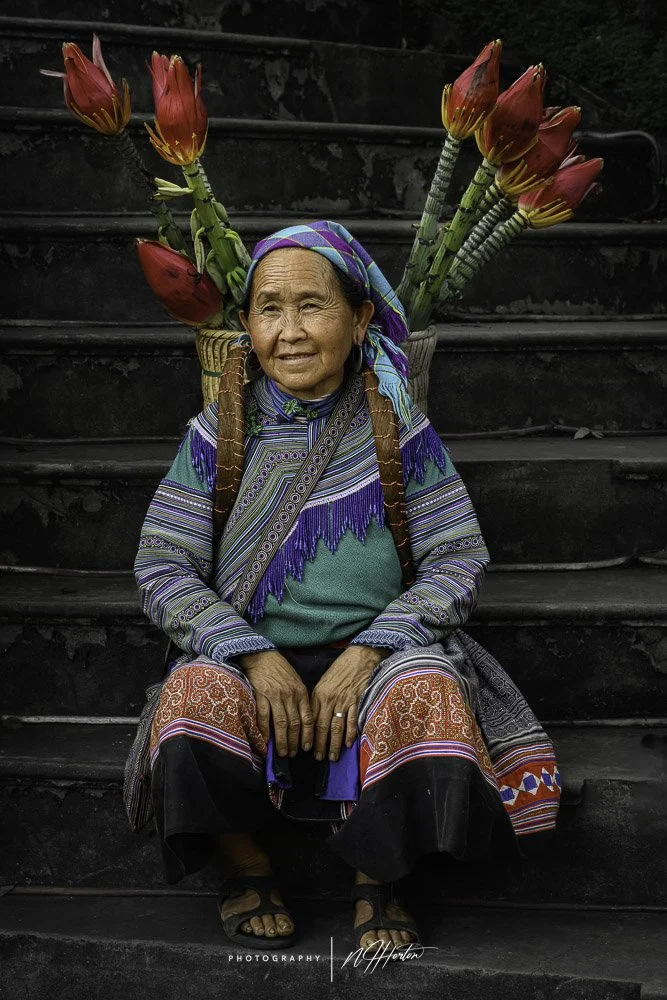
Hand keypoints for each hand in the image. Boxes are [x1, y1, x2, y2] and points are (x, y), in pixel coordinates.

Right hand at [238, 650, 313, 756]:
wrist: (262, 656)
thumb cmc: (280, 670)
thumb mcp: (296, 682)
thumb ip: (300, 699)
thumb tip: (304, 721)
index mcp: (301, 692)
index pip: (307, 718)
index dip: (308, 735)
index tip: (307, 747)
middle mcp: (290, 695)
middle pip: (294, 724)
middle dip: (294, 742)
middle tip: (292, 754)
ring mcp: (275, 695)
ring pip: (280, 723)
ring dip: (281, 740)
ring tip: (282, 752)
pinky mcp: (261, 694)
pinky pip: (263, 716)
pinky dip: (264, 730)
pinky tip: (265, 741)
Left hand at [310, 645, 388, 762]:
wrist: (360, 656)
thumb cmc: (341, 668)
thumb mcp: (324, 682)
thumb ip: (319, 700)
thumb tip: (314, 718)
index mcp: (318, 694)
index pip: (311, 720)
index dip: (309, 736)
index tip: (307, 749)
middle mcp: (329, 699)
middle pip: (322, 727)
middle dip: (320, 745)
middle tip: (319, 758)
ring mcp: (344, 701)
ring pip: (337, 728)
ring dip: (334, 744)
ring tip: (333, 756)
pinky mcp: (357, 701)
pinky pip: (352, 721)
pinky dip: (350, 734)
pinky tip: (348, 744)